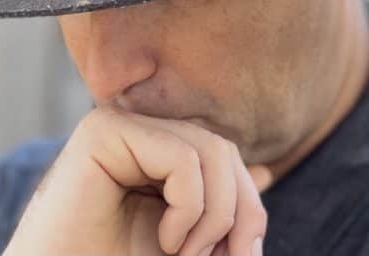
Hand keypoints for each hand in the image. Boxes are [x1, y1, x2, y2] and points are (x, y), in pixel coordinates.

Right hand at [2, 104, 271, 255]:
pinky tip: (166, 240)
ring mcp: (120, 125)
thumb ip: (220, 211)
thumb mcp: (188, 244)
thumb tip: (265, 170)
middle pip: (225, 151)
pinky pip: (184, 159)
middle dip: (239, 213)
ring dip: (215, 217)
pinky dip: (191, 209)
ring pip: (212, 150)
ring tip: (185, 254)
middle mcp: (138, 132)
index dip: (249, 210)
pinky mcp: (104, 131)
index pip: (227, 160)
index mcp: (154, 156)